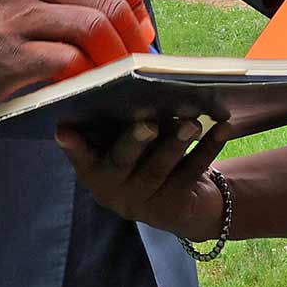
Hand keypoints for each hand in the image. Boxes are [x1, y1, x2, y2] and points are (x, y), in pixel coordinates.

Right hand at [0, 0, 154, 103]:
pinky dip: (87, 74)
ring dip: (115, 57)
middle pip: (108, 2)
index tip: (141, 25)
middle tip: (137, 59)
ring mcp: (20, 14)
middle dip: (133, 36)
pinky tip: (88, 83)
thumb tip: (137, 21)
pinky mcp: (13, 52)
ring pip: (93, 27)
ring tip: (118, 73)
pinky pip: (68, 60)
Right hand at [56, 116, 230, 239]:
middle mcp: (113, 191)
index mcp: (94, 171)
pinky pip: (192, 173)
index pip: (81, 155)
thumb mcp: (124, 143)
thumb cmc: (144, 158)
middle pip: (122, 163)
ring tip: (191, 122)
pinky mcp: (175, 206)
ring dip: (175, 144)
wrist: (180, 204)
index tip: (65, 130)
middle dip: (133, 142)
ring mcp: (144, 203)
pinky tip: (222, 127)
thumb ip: (116, 122)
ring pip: (159, 170)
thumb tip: (121, 80)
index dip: (73, 146)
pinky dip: (208, 148)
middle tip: (147, 123)